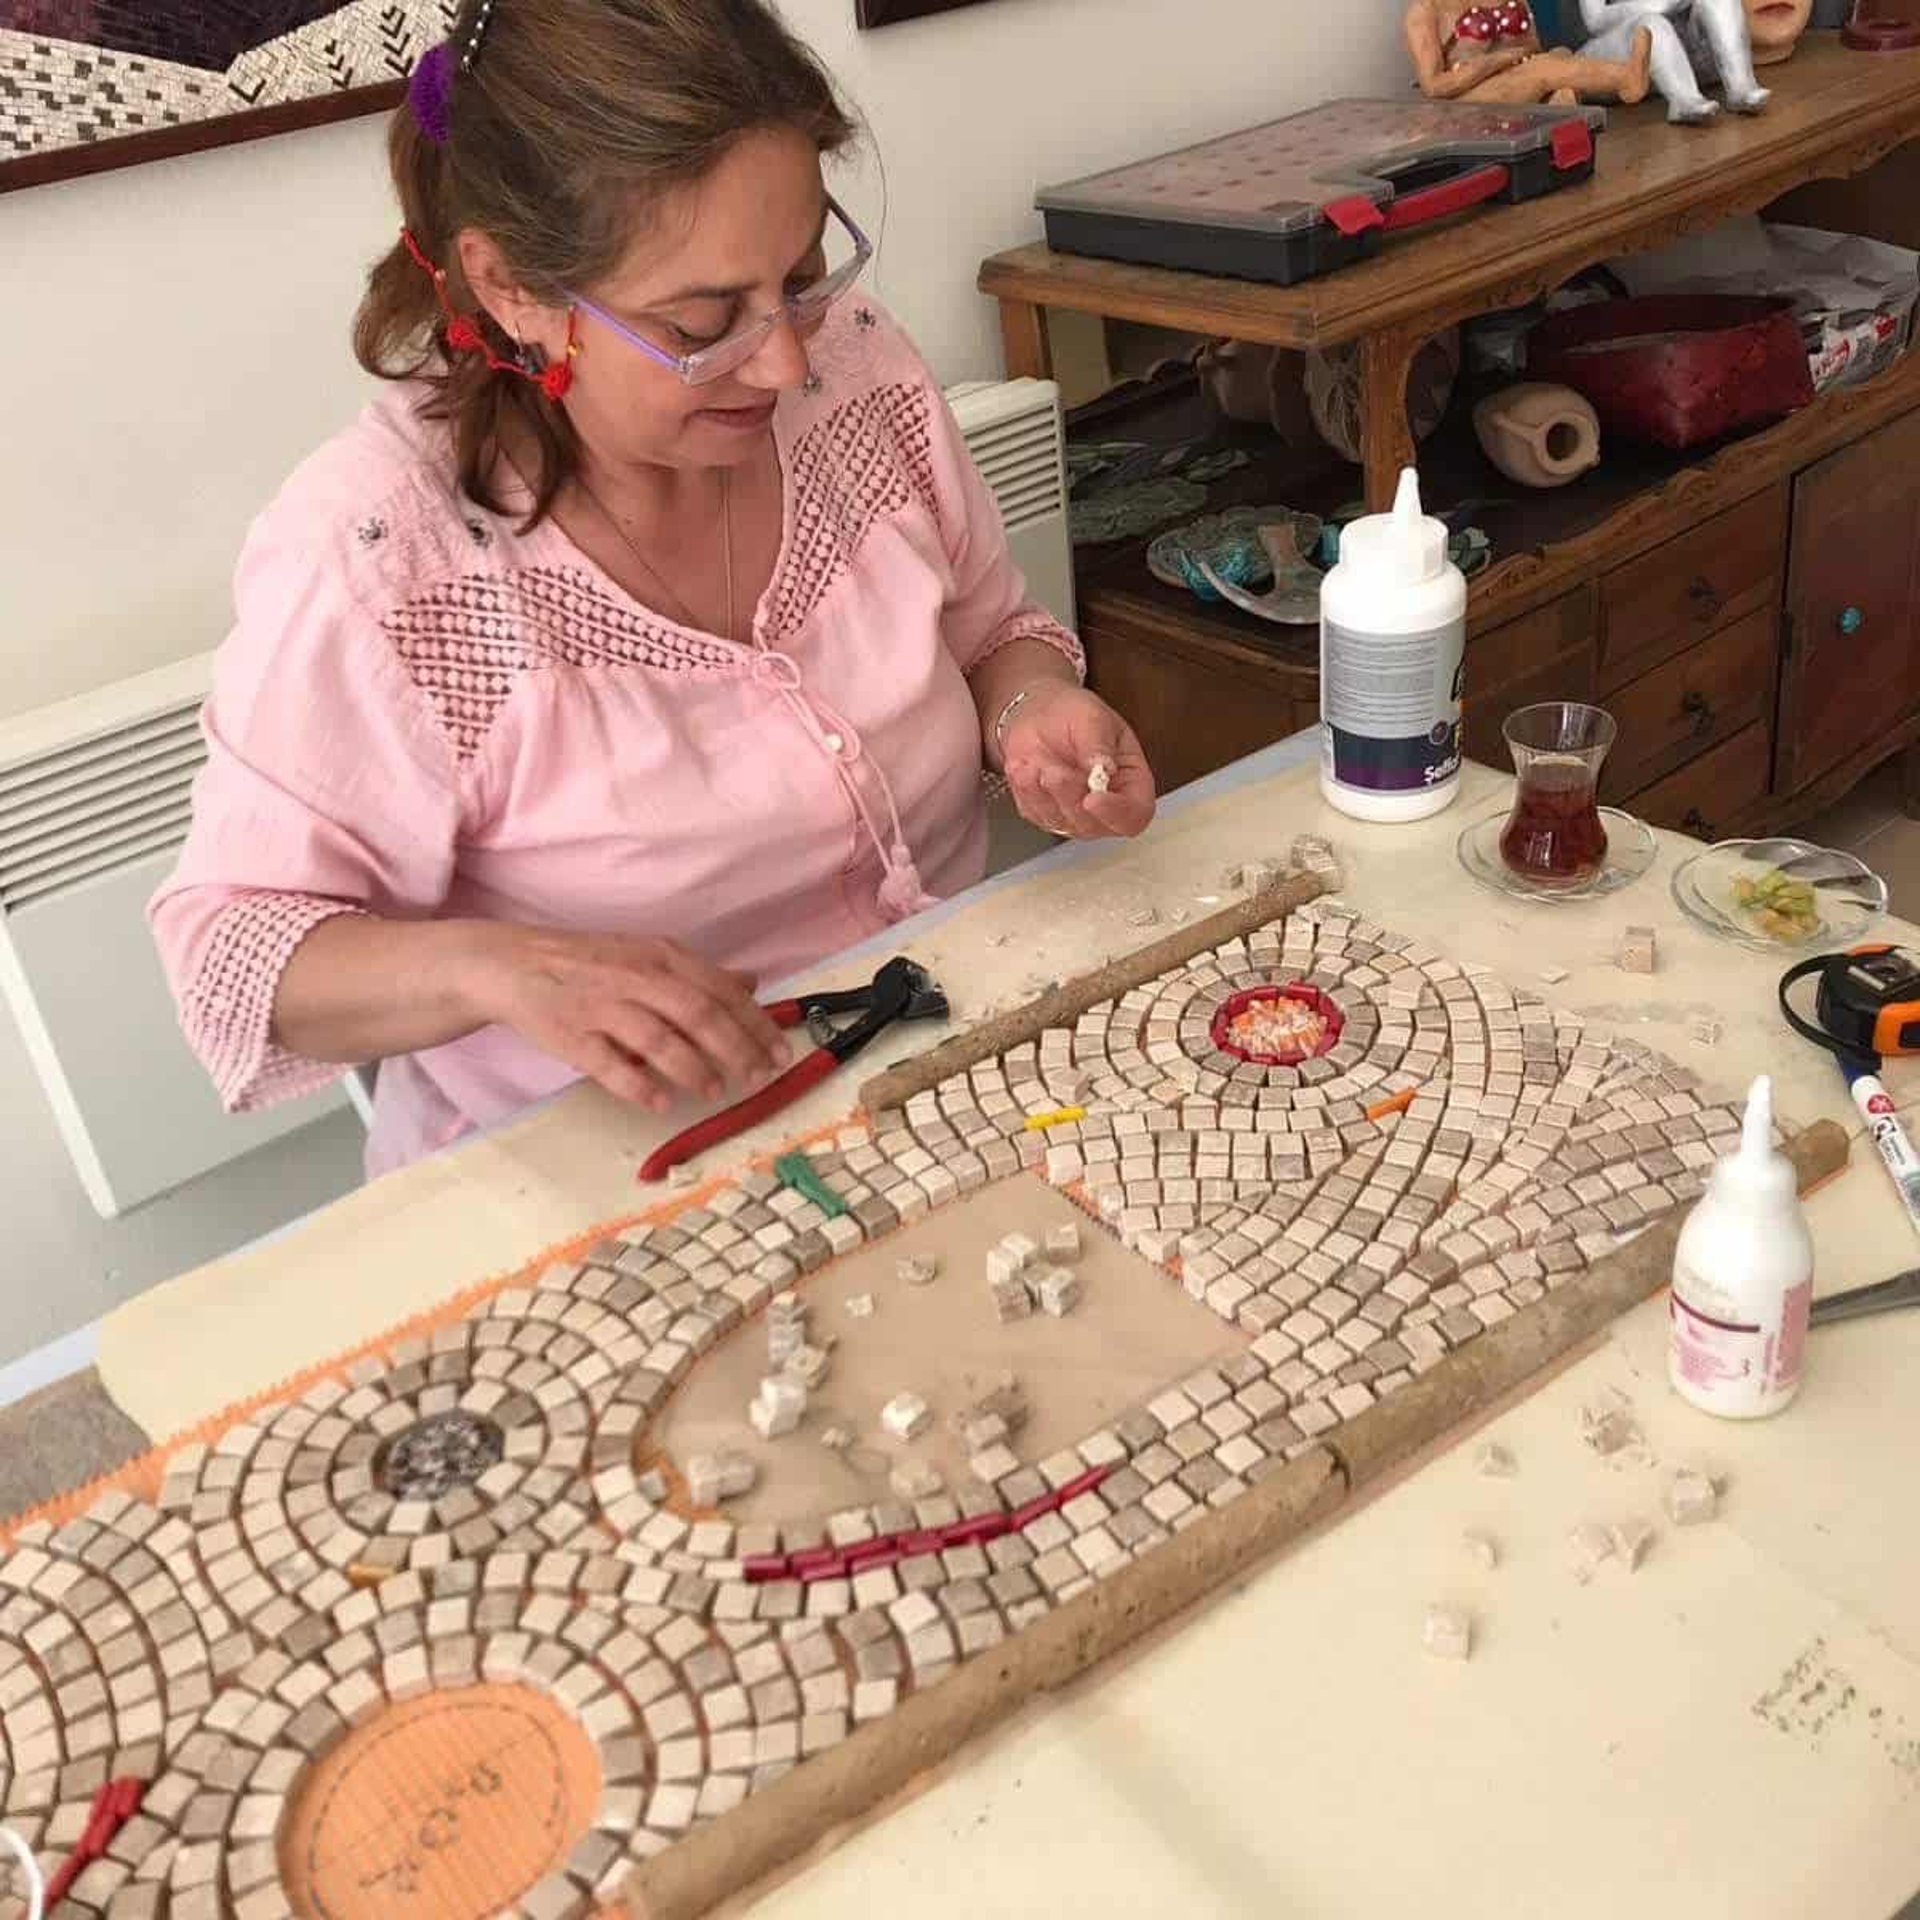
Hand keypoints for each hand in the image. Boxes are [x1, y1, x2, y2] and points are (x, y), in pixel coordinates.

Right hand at [461, 925, 789, 1109]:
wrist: (513, 964)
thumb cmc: (590, 964)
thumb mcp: (647, 956)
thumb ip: (699, 974)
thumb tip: (751, 983)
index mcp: (661, 956)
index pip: (721, 991)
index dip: (756, 1024)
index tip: (780, 1052)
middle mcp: (636, 977)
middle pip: (699, 1015)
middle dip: (737, 1050)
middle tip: (758, 1077)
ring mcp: (602, 1005)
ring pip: (660, 1039)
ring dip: (694, 1068)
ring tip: (715, 1091)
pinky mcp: (571, 1035)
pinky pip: (611, 1064)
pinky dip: (640, 1084)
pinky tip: (663, 1102)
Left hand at [1000, 684, 1155, 839]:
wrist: (1039, 715)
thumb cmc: (1073, 715)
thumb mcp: (1091, 717)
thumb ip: (1099, 743)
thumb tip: (1104, 768)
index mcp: (1131, 782)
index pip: (1135, 814)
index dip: (1116, 812)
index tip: (1093, 798)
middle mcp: (1105, 806)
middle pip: (1093, 823)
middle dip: (1070, 795)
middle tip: (1055, 771)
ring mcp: (1074, 815)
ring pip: (1061, 821)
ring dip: (1045, 792)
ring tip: (1037, 762)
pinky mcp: (1045, 814)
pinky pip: (1034, 812)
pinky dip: (1026, 789)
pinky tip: (1026, 766)